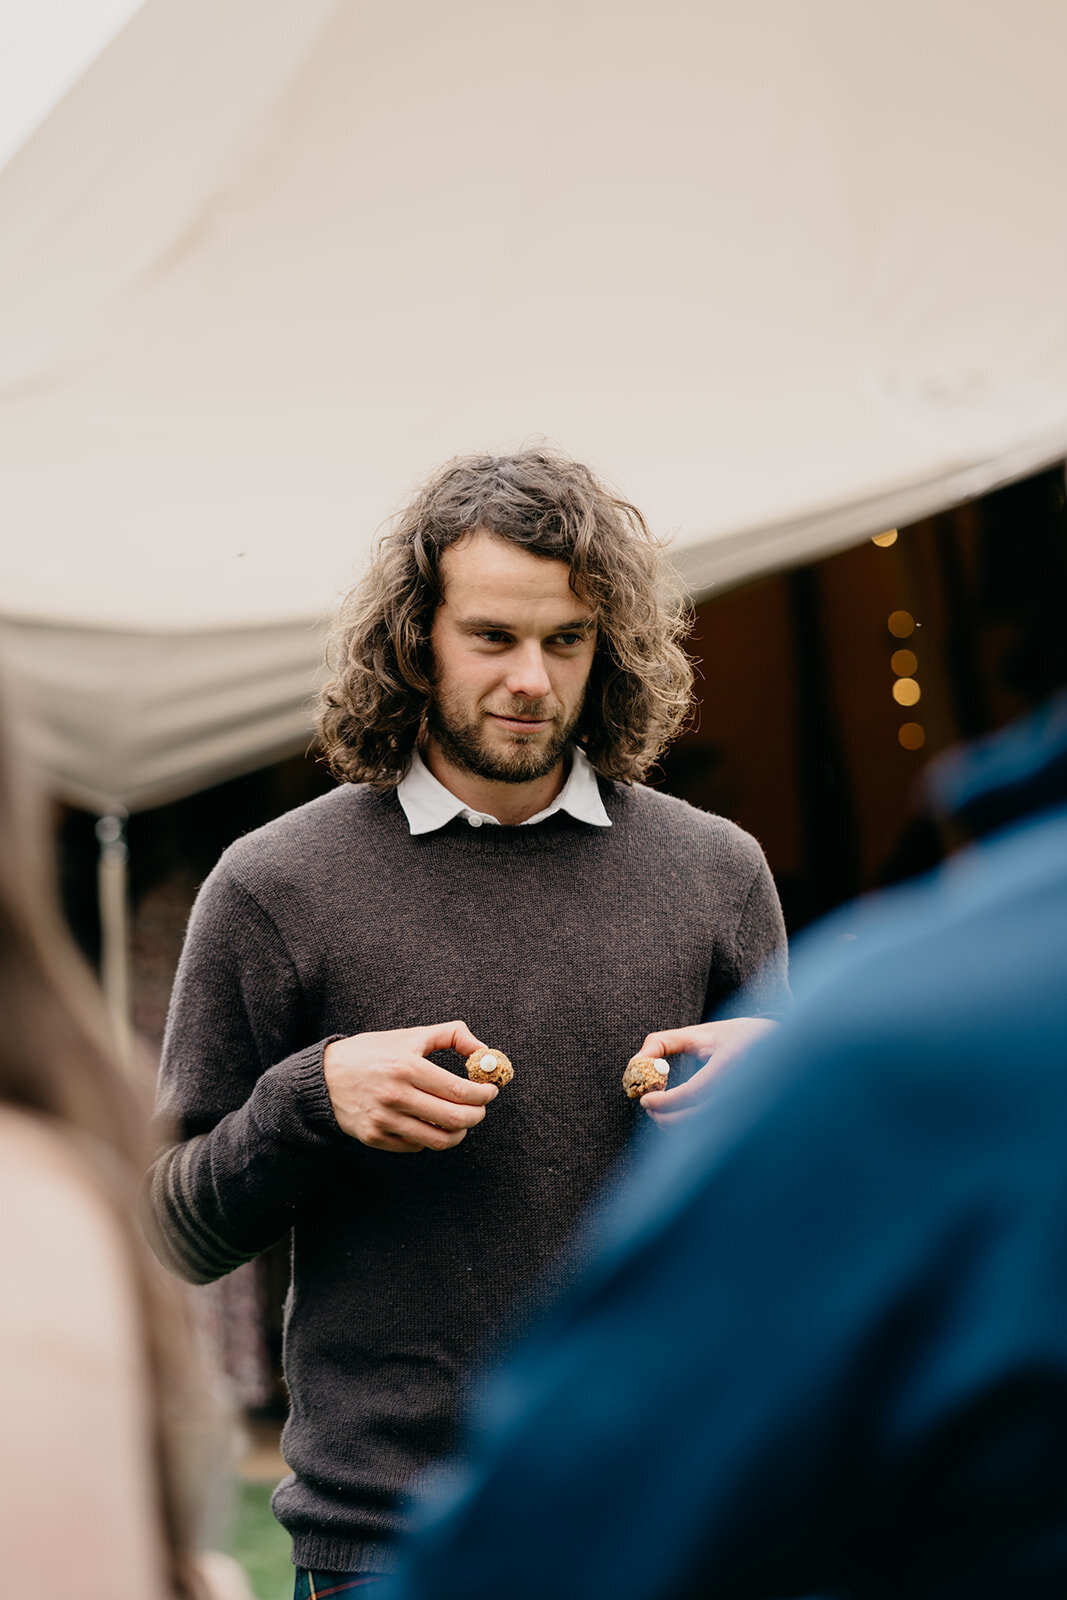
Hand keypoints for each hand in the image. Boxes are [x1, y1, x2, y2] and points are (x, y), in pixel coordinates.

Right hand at [323, 1020, 496, 1152]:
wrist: (323, 1077)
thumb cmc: (372, 1052)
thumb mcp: (409, 1035)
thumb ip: (451, 1035)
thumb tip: (484, 1050)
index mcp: (406, 1066)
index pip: (459, 1090)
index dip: (483, 1094)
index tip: (491, 1091)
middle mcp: (395, 1095)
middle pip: (454, 1119)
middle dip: (477, 1115)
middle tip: (480, 1108)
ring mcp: (383, 1120)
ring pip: (438, 1140)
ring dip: (458, 1133)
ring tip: (461, 1121)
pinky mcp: (374, 1137)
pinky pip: (416, 1146)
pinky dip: (430, 1137)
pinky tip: (429, 1123)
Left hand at [635, 1017, 778, 1127]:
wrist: (784, 1048)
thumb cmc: (737, 1038)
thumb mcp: (701, 1032)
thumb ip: (664, 1042)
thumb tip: (636, 1062)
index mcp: (733, 1062)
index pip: (694, 1092)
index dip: (665, 1101)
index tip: (644, 1100)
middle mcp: (745, 1088)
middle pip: (700, 1119)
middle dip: (668, 1118)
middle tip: (650, 1109)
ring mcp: (752, 1107)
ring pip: (709, 1132)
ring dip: (680, 1128)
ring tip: (663, 1113)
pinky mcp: (754, 1120)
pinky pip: (720, 1135)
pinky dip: (697, 1131)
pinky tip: (684, 1119)